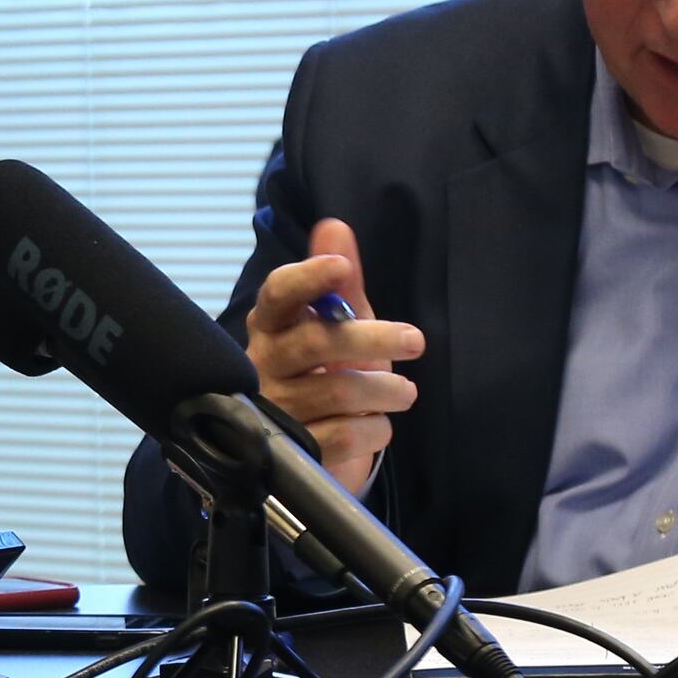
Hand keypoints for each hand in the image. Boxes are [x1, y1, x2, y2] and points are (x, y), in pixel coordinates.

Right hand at [243, 218, 423, 492]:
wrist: (317, 447)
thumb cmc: (328, 371)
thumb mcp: (338, 324)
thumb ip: (338, 280)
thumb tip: (334, 226)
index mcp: (270, 325)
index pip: (277, 295)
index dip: (307, 279)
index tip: (341, 269)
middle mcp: (263, 364)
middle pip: (315, 342)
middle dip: (373, 339)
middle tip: (415, 341)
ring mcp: (274, 410)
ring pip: (337, 390)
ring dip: (384, 389)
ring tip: (405, 392)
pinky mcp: (295, 451)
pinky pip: (345, 434)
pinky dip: (375, 428)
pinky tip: (379, 424)